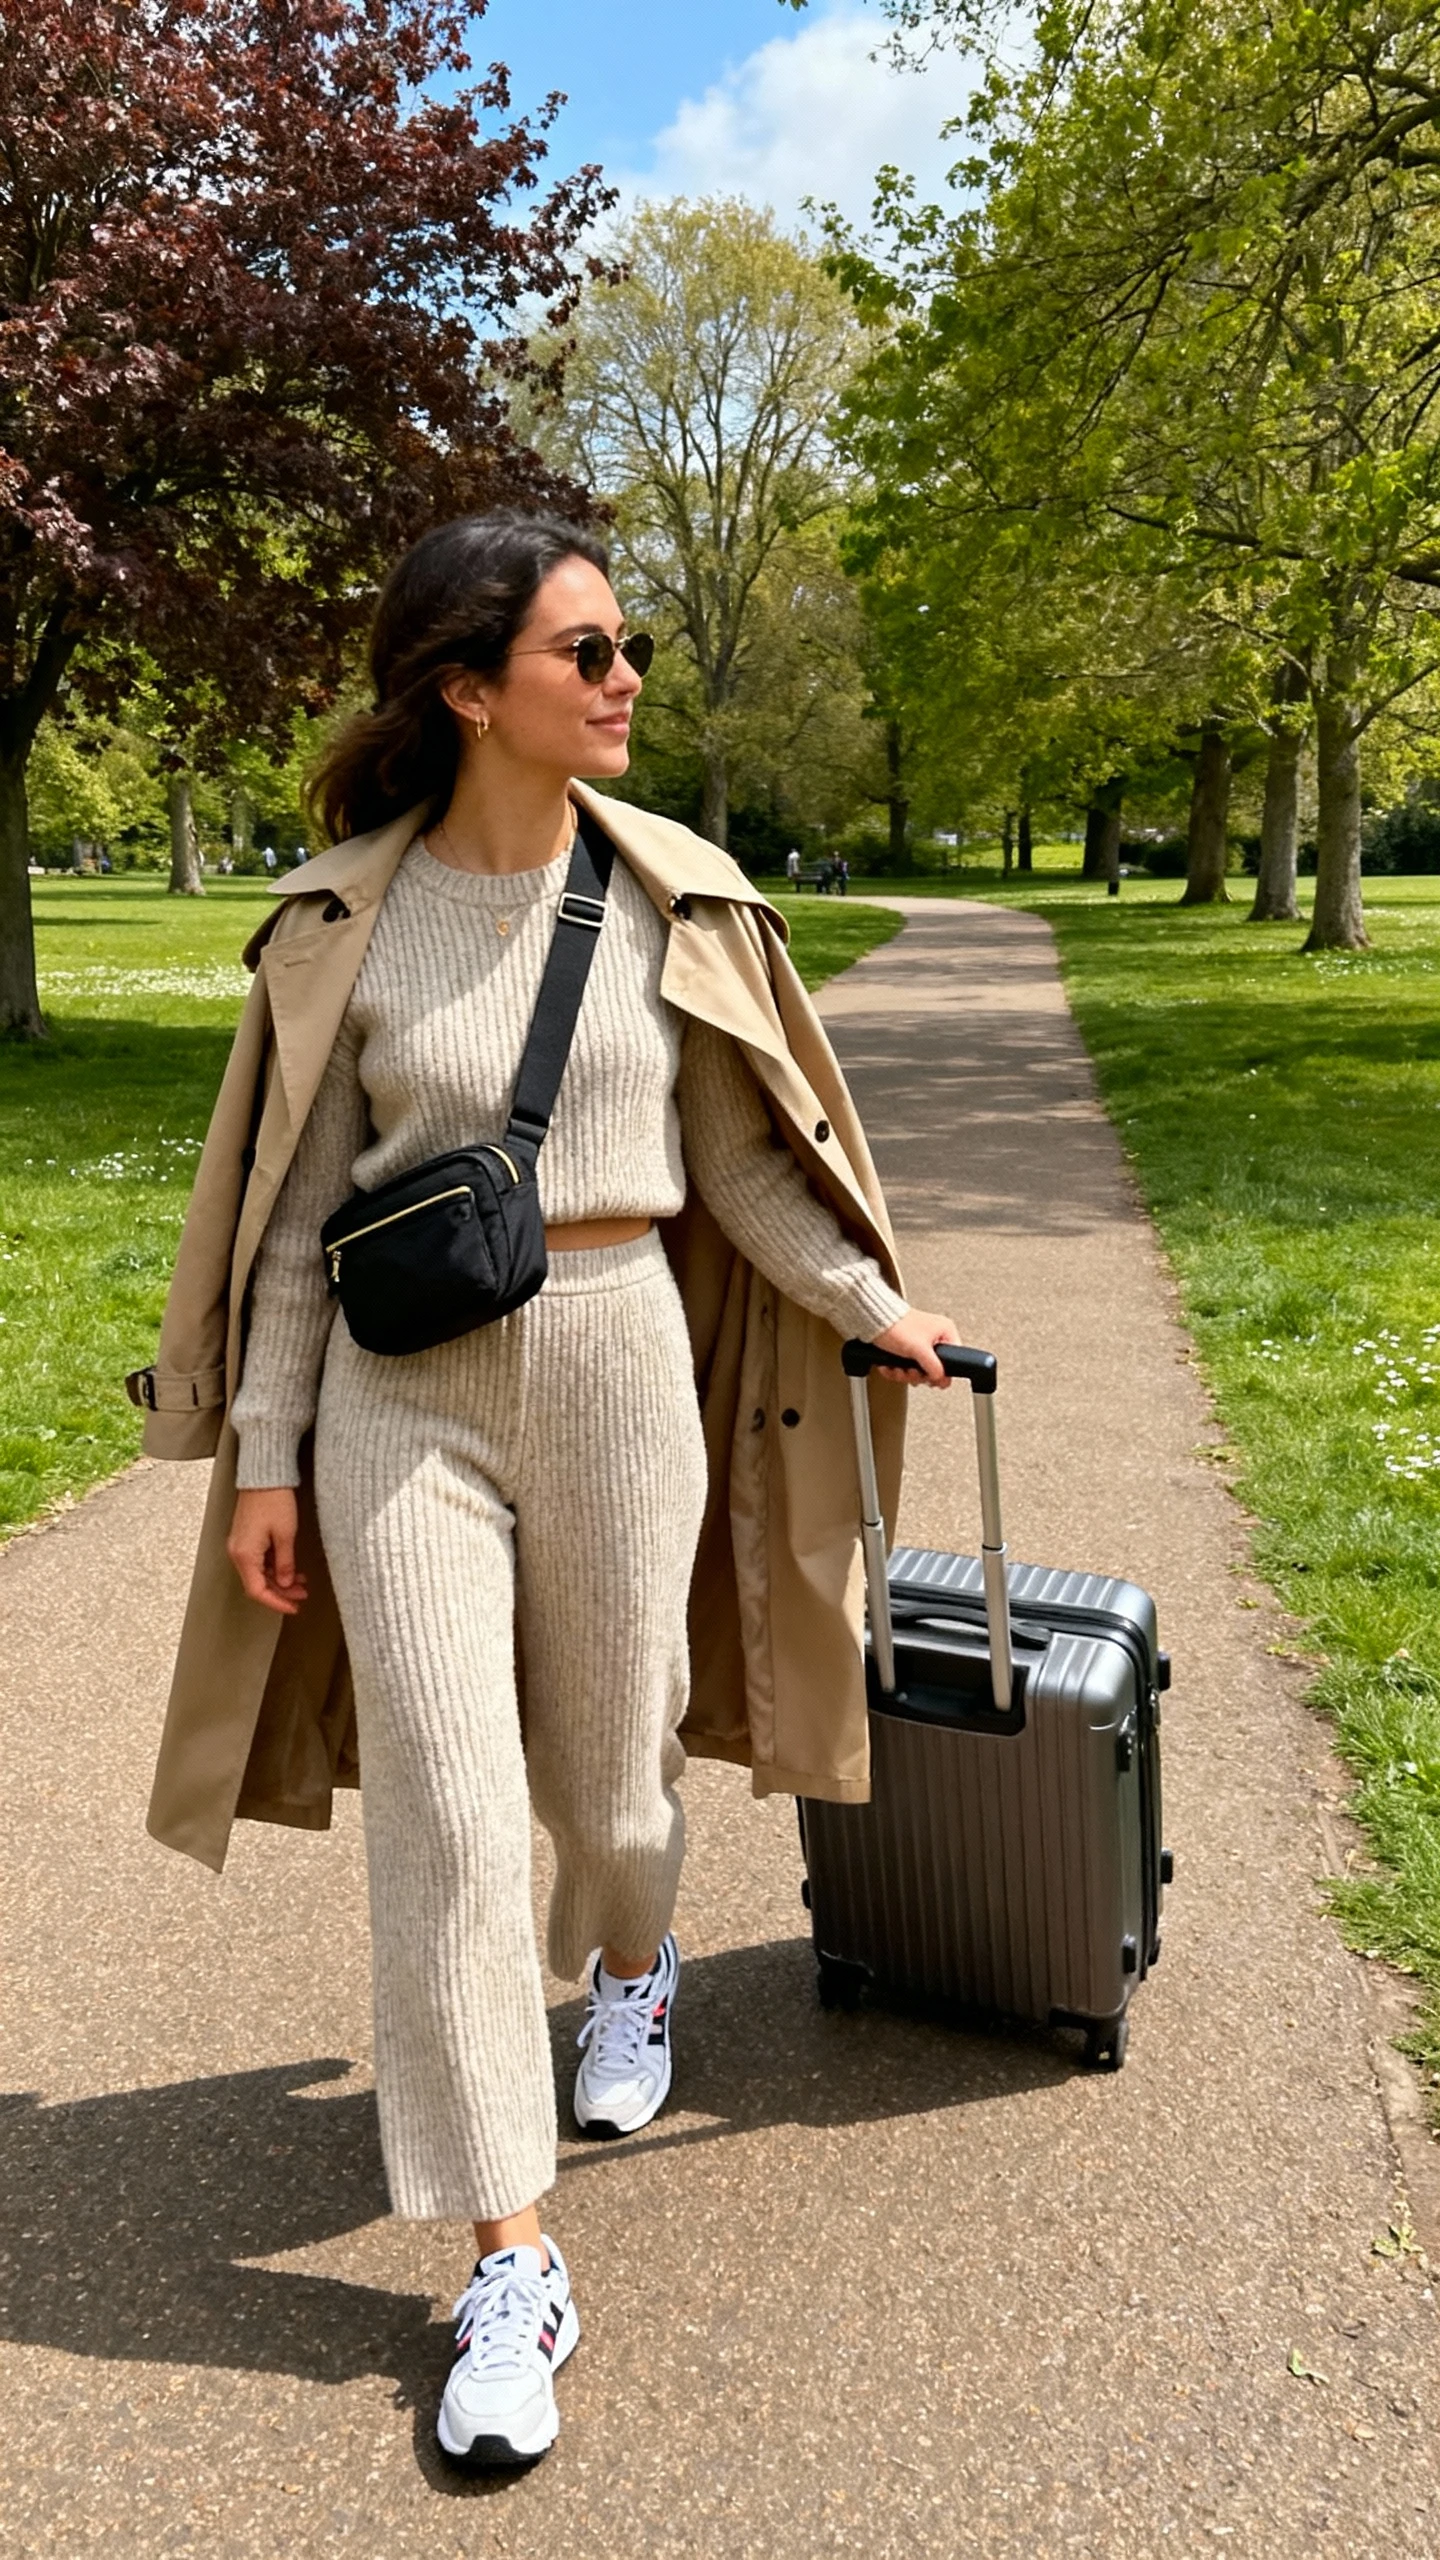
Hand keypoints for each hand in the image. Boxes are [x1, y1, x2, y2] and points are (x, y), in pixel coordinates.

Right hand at [227, 1487, 308, 1614]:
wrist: (264, 1475)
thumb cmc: (274, 1500)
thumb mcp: (286, 1535)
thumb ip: (285, 1563)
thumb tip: (286, 1583)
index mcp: (244, 1554)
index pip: (257, 1590)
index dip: (276, 1602)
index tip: (294, 1608)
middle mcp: (238, 1552)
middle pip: (257, 1583)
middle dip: (281, 1592)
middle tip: (303, 1595)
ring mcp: (240, 1544)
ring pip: (259, 1573)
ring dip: (279, 1580)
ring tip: (302, 1583)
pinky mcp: (246, 1537)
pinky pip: (258, 1560)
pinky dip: (274, 1567)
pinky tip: (290, 1568)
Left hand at [869, 1307, 960, 1385]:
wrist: (872, 1321)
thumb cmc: (897, 1326)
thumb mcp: (920, 1350)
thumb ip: (935, 1367)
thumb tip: (943, 1380)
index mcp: (944, 1331)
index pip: (953, 1358)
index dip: (941, 1373)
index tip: (930, 1379)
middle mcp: (934, 1337)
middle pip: (933, 1368)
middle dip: (918, 1374)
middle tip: (911, 1372)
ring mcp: (919, 1344)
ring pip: (918, 1370)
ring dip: (905, 1374)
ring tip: (898, 1369)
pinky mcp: (906, 1349)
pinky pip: (906, 1367)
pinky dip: (897, 1370)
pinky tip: (891, 1367)